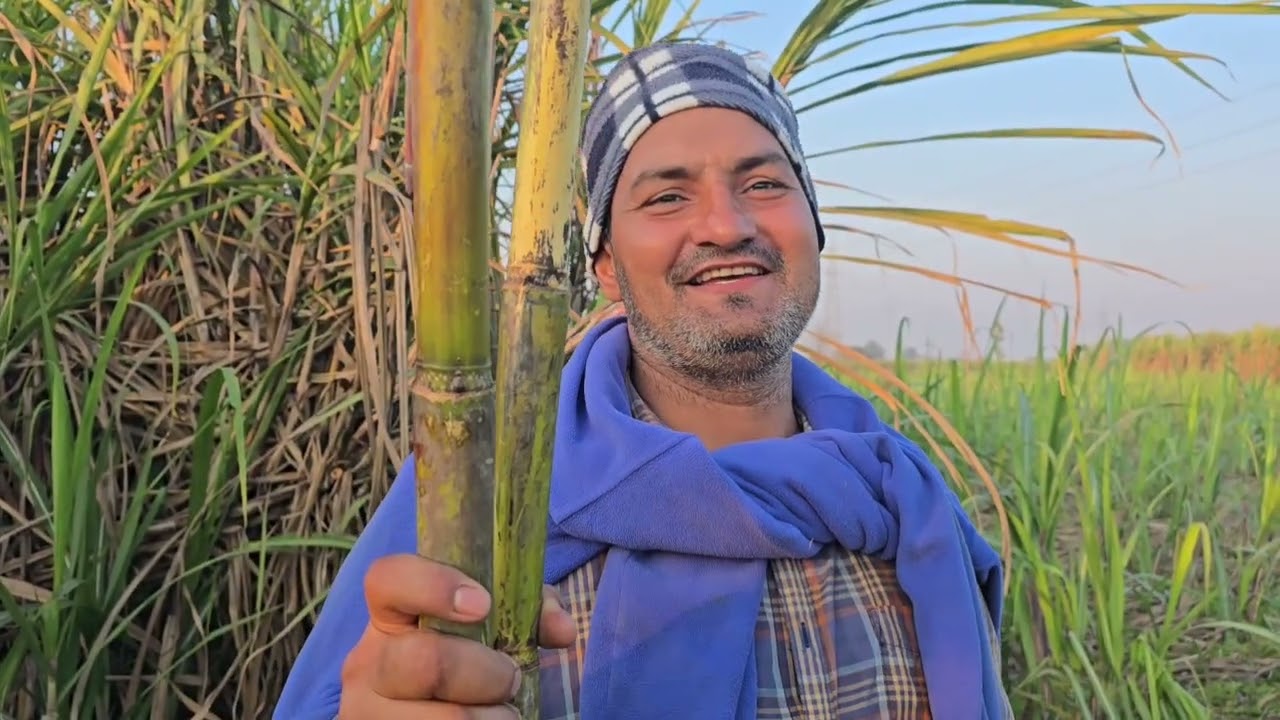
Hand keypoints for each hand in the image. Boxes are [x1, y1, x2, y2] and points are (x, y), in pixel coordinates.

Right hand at [337, 554, 576, 718]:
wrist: (429, 711)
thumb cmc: (468, 660)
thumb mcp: (493, 628)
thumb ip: (528, 612)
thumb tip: (562, 629)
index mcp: (391, 616)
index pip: (388, 579)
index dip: (433, 586)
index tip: (482, 605)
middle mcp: (368, 662)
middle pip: (423, 662)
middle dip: (487, 674)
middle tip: (511, 679)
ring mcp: (367, 710)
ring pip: (442, 719)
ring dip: (490, 719)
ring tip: (503, 715)